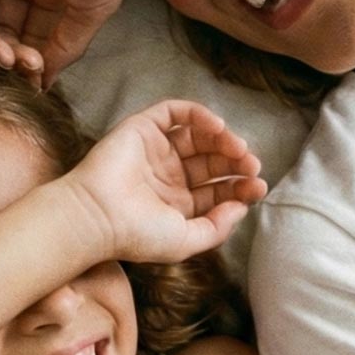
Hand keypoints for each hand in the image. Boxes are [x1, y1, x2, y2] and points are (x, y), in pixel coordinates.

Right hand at [64, 101, 266, 263]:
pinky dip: (200, 115)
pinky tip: (217, 127)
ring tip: (238, 148)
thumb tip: (241, 207)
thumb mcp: (186, 241)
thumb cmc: (136, 235)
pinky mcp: (143, 129)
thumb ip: (217, 228)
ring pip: (199, 136)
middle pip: (212, 163)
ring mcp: (156, 152)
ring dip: (223, 139)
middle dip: (236, 163)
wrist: (97, 216)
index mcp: (178, 206)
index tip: (258, 188)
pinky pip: (176, 113)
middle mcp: (169, 177)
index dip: (240, 188)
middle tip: (252, 166)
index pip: (217, 191)